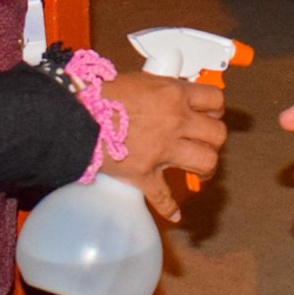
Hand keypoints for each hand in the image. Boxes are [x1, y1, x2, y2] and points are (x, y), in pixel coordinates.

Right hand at [100, 71, 225, 222]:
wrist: (76, 116)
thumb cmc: (101, 94)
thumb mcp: (138, 80)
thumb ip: (161, 89)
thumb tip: (171, 96)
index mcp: (173, 94)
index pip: (214, 100)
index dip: (215, 110)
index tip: (211, 115)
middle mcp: (175, 122)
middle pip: (217, 134)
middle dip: (214, 140)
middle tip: (206, 142)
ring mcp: (162, 150)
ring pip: (205, 162)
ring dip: (206, 168)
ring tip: (200, 171)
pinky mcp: (145, 174)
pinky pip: (164, 197)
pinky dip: (170, 208)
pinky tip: (174, 214)